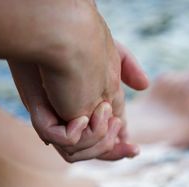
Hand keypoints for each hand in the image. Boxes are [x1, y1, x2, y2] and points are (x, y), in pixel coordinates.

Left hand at [9, 41, 147, 161]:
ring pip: (79, 151)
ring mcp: (56, 120)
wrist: (55, 32)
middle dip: (114, 153)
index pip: (105, 131)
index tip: (135, 148)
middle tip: (133, 149)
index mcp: (84, 105)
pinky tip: (84, 117)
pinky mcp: (44, 119)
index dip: (119, 142)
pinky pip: (65, 141)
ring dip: (99, 141)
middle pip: (94, 147)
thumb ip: (128, 69)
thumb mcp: (111, 53)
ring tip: (110, 119)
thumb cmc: (80, 38)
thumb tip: (145, 86)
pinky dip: (78, 136)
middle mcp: (69, 117)